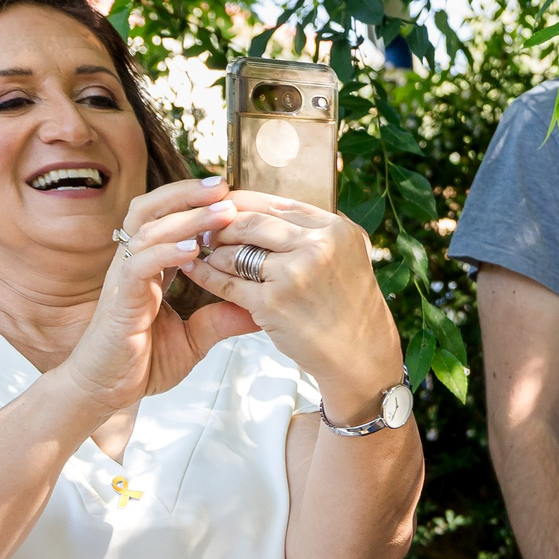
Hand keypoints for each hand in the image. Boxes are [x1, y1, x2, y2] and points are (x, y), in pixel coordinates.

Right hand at [58, 179, 257, 414]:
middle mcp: (133, 264)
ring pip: (148, 231)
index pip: (169, 220)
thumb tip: (261, 309)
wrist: (106, 391)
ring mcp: (123, 279)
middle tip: (224, 186)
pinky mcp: (119, 300)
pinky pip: (138, 265)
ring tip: (221, 212)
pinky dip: (166, 253)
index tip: (233, 195)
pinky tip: (194, 249)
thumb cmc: (143, 362)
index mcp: (151, 267)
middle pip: (152, 211)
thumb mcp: (195, 338)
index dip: (196, 204)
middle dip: (187, 194)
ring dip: (186, 218)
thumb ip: (222, 319)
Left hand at [182, 188, 405, 415]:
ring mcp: (294, 274)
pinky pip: (227, 283)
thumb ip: (316, 232)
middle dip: (222, 225)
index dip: (243, 203)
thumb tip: (271, 209)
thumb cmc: (351, 308)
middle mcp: (317, 246)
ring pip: (235, 251)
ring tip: (205, 253)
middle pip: (251, 222)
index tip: (223, 207)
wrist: (362, 355)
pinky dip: (207, 275)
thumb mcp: (349, 256)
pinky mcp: (273, 304)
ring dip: (214, 252)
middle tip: (206, 230)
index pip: (277, 204)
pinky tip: (196, 271)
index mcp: (335, 230)